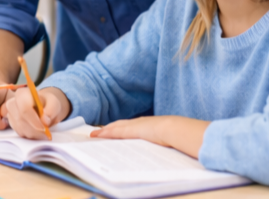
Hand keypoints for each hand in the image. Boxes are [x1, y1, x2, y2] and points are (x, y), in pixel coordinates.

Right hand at [2, 87, 70, 139]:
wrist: (44, 107)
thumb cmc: (47, 103)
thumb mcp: (54, 103)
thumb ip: (51, 109)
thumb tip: (45, 120)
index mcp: (22, 94)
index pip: (24, 109)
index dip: (34, 120)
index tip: (44, 127)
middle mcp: (12, 103)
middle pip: (21, 120)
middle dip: (35, 129)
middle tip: (46, 132)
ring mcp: (10, 114)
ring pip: (20, 129)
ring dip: (34, 133)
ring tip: (43, 130)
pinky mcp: (12, 124)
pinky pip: (20, 133)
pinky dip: (30, 135)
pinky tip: (36, 130)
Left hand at [90, 116, 209, 158]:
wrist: (173, 129)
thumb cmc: (174, 133)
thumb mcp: (165, 136)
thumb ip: (161, 139)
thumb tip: (164, 145)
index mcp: (146, 124)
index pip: (130, 125)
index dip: (121, 127)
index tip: (113, 129)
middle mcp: (137, 122)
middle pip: (119, 124)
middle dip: (109, 128)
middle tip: (98, 132)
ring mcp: (132, 126)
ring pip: (114, 128)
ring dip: (104, 131)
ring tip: (94, 135)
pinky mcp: (128, 131)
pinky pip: (112, 132)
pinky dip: (103, 134)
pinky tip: (96, 136)